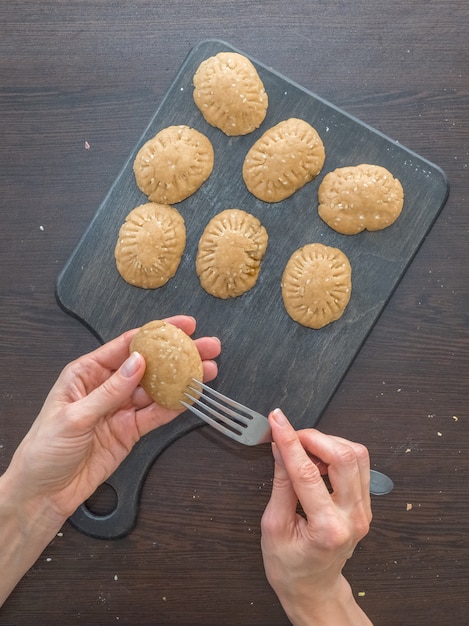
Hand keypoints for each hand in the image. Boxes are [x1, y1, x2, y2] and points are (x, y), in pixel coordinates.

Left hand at [4, 315, 219, 528]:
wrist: (44, 493)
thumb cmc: (45, 449)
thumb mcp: (74, 416)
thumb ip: (110, 391)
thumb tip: (138, 363)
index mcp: (87, 373)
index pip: (127, 345)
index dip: (156, 333)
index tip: (182, 326)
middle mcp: (107, 386)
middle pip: (149, 365)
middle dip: (178, 354)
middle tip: (206, 346)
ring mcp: (121, 409)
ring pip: (157, 389)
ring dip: (182, 379)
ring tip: (208, 370)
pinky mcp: (130, 431)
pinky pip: (156, 415)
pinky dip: (175, 406)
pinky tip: (192, 396)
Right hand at [260, 409, 372, 625]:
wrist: (313, 589)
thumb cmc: (290, 568)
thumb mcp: (273, 527)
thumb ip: (280, 484)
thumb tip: (280, 448)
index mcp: (327, 528)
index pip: (307, 472)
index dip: (289, 440)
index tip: (277, 421)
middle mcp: (353, 517)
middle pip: (344, 457)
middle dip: (314, 437)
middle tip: (290, 435)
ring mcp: (364, 511)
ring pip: (357, 455)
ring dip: (328, 442)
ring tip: (304, 449)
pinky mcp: (365, 504)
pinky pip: (359, 465)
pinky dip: (337, 453)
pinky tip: (318, 460)